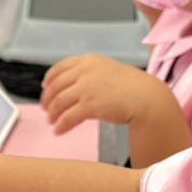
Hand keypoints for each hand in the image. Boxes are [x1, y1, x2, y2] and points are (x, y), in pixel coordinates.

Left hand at [40, 53, 169, 133]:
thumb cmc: (133, 86)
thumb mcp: (109, 69)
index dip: (50, 78)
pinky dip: (60, 125)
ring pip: (59, 102)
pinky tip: (58, 130)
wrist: (147, 97)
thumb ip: (91, 73)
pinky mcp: (89, 105)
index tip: (45, 86)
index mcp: (89, 61)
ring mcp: (86, 88)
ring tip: (51, 121)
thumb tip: (75, 85)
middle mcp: (85, 72)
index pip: (60, 67)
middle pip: (56, 86)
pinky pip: (68, 117)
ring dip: (52, 114)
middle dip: (47, 98)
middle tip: (45, 108)